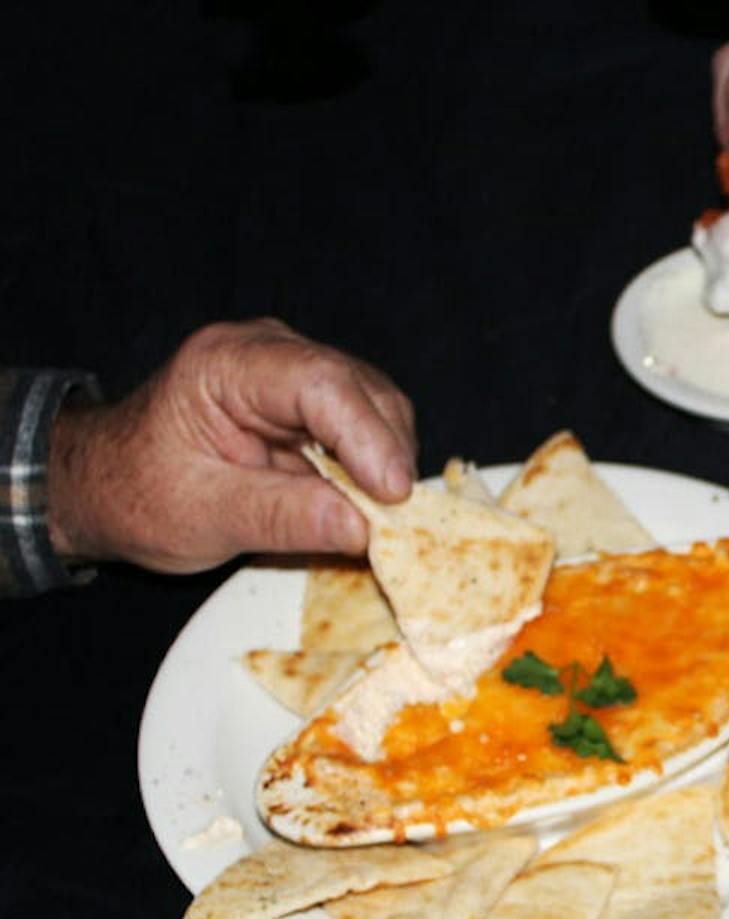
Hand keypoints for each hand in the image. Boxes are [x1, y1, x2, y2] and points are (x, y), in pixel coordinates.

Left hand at [47, 318, 416, 573]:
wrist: (107, 485)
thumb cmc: (138, 495)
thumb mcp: (203, 518)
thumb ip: (283, 518)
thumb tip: (365, 528)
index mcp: (226, 364)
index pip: (322, 383)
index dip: (368, 438)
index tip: (393, 496)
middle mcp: (270, 352)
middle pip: (363, 390)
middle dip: (387, 455)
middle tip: (392, 522)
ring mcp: (295, 372)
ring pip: (377, 407)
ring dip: (385, 464)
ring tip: (372, 517)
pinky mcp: (312, 402)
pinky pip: (366, 427)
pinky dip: (374, 469)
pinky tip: (358, 503)